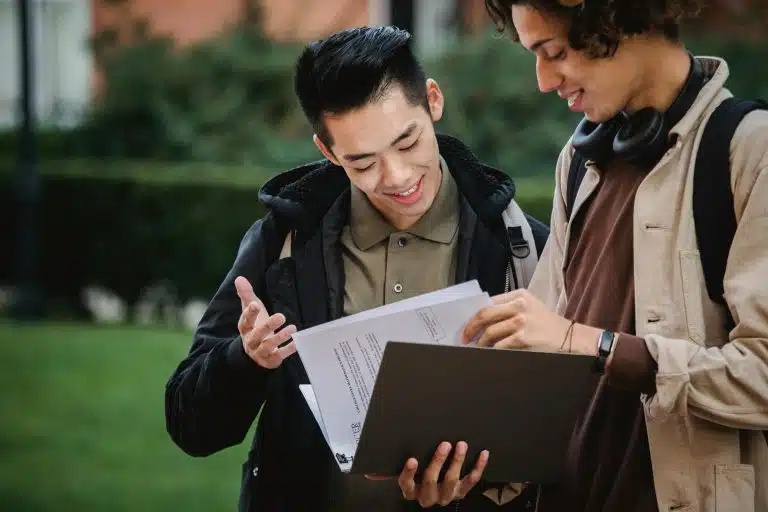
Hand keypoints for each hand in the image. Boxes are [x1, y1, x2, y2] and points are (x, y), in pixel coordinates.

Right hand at [235, 276, 296, 368]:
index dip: (249, 313)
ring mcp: (260, 352)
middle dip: (268, 326)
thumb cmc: (255, 325)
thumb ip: (246, 295)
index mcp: (245, 328)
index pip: (245, 321)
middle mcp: (251, 341)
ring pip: (268, 346)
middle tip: (281, 316)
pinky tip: (297, 343)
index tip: (255, 304)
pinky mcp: (270, 360)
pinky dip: (287, 350)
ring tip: (292, 328)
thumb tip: (239, 278)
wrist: (255, 351)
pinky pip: (278, 356)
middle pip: (257, 335)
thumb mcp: (251, 310)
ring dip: (280, 337)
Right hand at [367, 441, 488, 507]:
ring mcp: (446, 495)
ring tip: (461, 445)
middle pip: (431, 481)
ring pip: (452, 482)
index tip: (412, 459)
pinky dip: (478, 468)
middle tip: (444, 444)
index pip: (406, 484)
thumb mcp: (401, 476)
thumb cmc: (415, 477)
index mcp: (411, 491)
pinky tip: (483, 453)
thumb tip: (368, 472)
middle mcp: (428, 497)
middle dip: (438, 462)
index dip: (409, 473)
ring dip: (457, 463)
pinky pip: (471, 481)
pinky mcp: (461, 492)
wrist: (435, 494)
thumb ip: (386, 473)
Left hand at [462, 289, 599, 354]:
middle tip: (464, 336)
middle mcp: (520, 305)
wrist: (571, 338)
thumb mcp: (531, 308)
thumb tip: (482, 321)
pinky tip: (489, 352)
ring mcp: (522, 321)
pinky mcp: (524, 337)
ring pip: (490, 331)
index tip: (467, 323)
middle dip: (471, 327)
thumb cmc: (548, 325)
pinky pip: (500, 345)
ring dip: (480, 342)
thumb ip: (509, 309)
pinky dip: (492, 350)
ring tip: (477, 347)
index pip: (489, 301)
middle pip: (485, 314)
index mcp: (520, 295)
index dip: (474, 313)